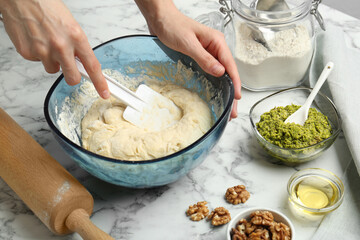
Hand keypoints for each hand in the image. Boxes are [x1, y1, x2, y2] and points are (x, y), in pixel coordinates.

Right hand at [0, 0, 109, 98]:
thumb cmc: (47, 6)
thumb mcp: (71, 25)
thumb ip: (77, 45)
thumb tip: (81, 61)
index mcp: (76, 36)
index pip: (92, 66)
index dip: (100, 83)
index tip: (104, 92)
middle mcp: (61, 46)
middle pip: (73, 78)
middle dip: (73, 76)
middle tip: (69, 67)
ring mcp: (43, 51)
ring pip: (53, 69)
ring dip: (52, 61)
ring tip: (47, 42)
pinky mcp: (28, 53)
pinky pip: (37, 62)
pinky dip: (38, 54)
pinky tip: (36, 39)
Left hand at [135, 0, 240, 118]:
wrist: (160, 19)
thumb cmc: (173, 26)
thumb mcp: (188, 43)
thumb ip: (204, 58)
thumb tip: (220, 72)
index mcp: (217, 42)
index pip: (230, 65)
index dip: (235, 82)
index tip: (237, 97)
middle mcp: (215, 48)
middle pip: (228, 72)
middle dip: (231, 91)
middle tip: (232, 110)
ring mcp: (208, 53)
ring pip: (220, 74)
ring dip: (224, 90)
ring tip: (226, 107)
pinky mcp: (200, 57)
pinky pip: (210, 72)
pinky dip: (214, 84)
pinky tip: (215, 94)